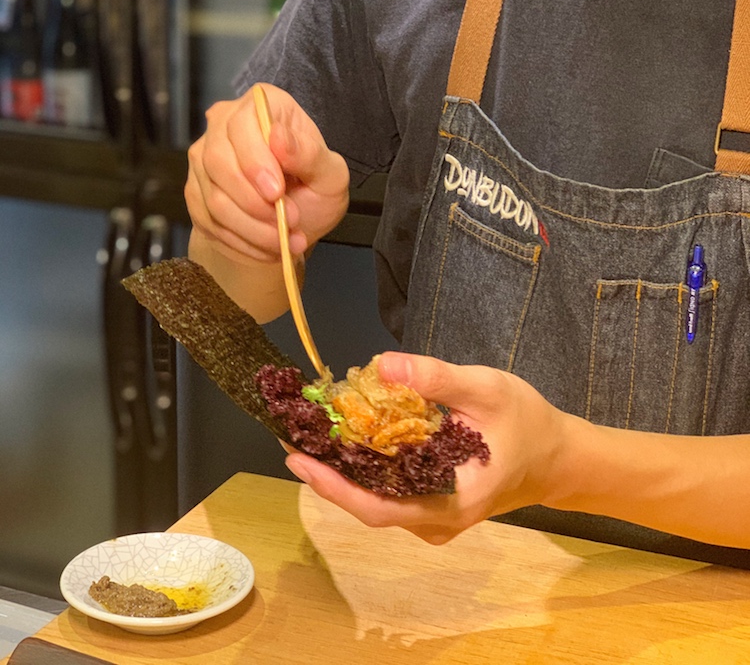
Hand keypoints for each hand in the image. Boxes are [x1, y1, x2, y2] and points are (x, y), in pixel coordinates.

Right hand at [185, 83, 349, 263]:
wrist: (295, 220)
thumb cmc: (315, 186)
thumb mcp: (330, 173)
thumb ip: (309, 154)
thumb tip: (279, 137)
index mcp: (262, 105)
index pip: (242, 124)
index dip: (255, 161)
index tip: (277, 193)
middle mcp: (224, 125)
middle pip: (217, 161)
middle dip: (253, 202)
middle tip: (287, 222)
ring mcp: (204, 159)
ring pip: (212, 198)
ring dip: (250, 228)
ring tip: (283, 240)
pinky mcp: (195, 192)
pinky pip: (207, 221)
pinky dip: (239, 241)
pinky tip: (265, 247)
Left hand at [285, 352, 569, 544]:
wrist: (559, 456)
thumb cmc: (528, 423)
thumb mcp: (487, 390)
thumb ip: (437, 379)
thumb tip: (383, 366)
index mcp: (451, 504)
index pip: (380, 507)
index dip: (334, 486)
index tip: (298, 459)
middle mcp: (435, 521)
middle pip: (367, 505)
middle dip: (325, 472)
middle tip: (289, 435)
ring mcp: (432, 516)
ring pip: (375, 499)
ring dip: (340, 468)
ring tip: (306, 434)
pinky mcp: (430, 503)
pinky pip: (387, 490)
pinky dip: (362, 465)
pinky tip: (343, 437)